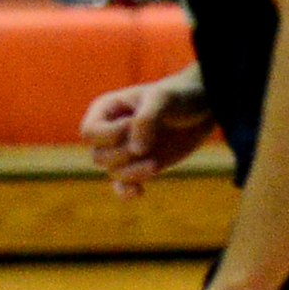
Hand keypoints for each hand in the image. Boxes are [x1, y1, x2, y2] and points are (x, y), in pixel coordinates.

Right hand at [81, 76, 216, 195]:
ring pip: (111, 172)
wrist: (198, 110)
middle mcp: (109, 131)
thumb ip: (146, 121)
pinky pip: (121, 186)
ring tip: (154, 164)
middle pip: (98, 155)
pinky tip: (141, 191)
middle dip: (123, 156)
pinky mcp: (139, 166)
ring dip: (132, 173)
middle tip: (147, 149)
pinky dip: (127, 192)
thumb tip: (135, 151)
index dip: (109, 135)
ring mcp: (124, 150)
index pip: (90, 132)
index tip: (133, 125)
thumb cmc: (176, 97)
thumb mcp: (162, 99)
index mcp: (106, 109)